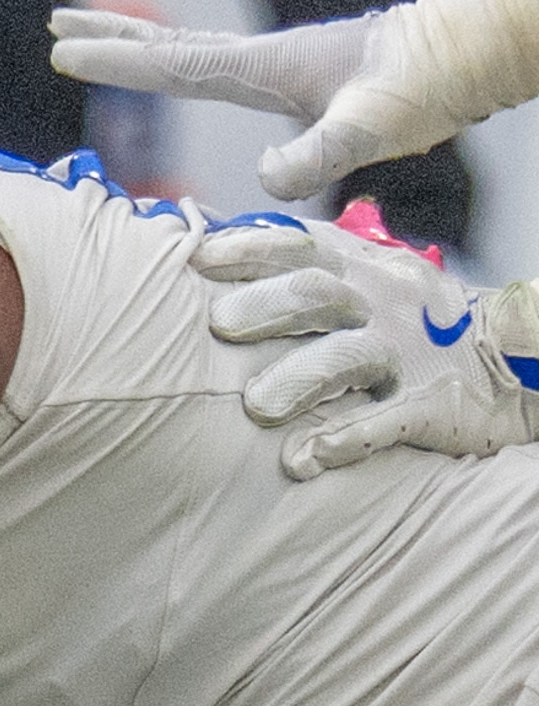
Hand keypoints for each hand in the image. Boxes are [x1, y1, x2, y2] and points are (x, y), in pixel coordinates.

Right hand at [49, 7, 414, 198]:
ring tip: (96, 39)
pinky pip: (215, 67)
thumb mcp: (371, 129)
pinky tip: (178, 69)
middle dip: (109, 39)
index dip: (114, 65)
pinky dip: (177, 62)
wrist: (466, 52)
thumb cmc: (422, 86)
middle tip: (55, 24)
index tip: (61, 54)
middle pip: (167, 47)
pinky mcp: (293, 77)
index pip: (171, 66)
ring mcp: (276, 65)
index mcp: (264, 69)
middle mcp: (261, 59)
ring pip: (188, 52)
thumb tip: (265, 177)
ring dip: (137, 46)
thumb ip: (318, 153)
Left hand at [187, 211, 538, 476]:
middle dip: (263, 307)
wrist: (508, 358)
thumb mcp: (369, 277)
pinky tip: (301, 459)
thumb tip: (213, 254)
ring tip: (256, 407)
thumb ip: (305, 268)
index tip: (198, 260)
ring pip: (345, 358)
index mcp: (359, 269)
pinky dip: (340, 440)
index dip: (249, 249)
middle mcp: (378, 304)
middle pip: (315, 294)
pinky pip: (382, 422)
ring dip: (294, 380)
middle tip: (219, 325)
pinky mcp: (427, 405)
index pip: (299, 246)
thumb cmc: (408, 321)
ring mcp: (404, 354)